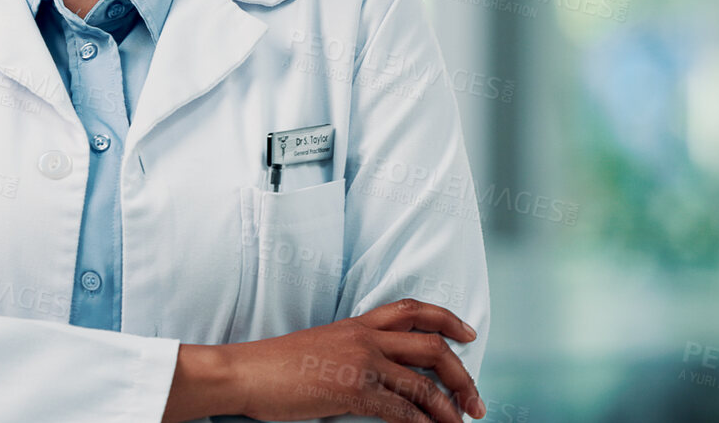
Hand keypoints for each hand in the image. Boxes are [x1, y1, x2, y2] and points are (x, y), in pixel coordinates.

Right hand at [216, 299, 482, 422]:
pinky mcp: (352, 390)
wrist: (245, 371)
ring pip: (423, 382)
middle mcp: (364, 337)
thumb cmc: (274, 366)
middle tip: (474, 400)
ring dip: (448, 407)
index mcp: (356, 324)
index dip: (447, 319)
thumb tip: (379, 376)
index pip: (412, 309)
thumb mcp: (320, 347)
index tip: (468, 334)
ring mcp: (360, 363)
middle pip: (431, 346)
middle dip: (462, 374)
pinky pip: (400, 408)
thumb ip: (352, 353)